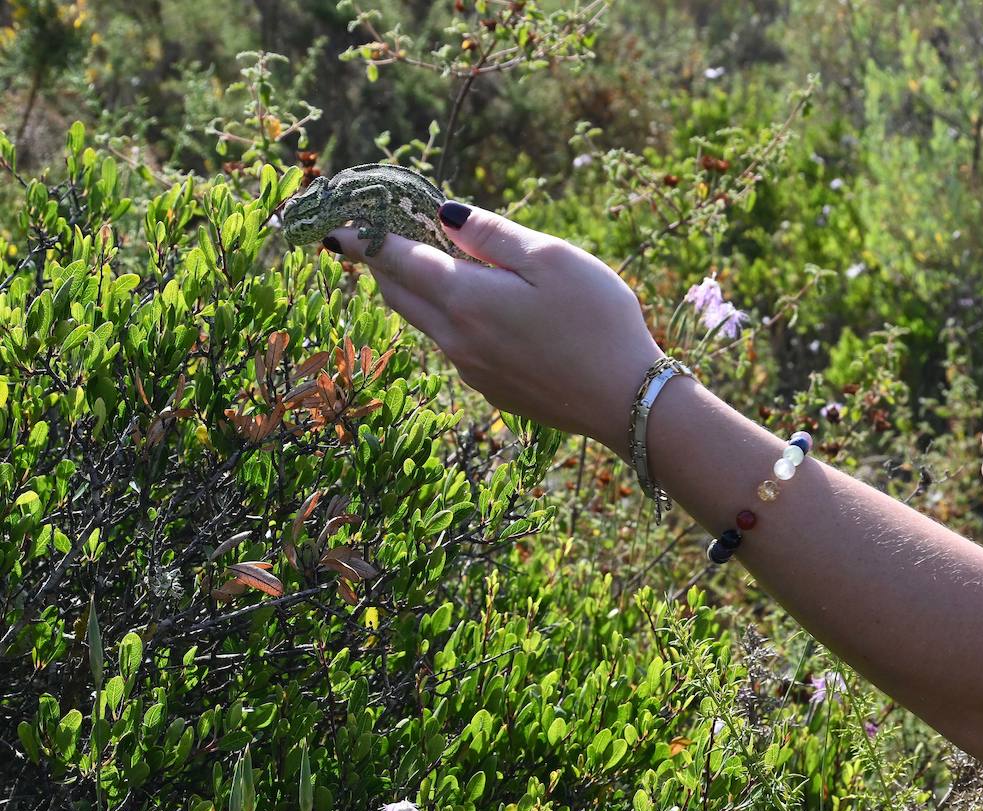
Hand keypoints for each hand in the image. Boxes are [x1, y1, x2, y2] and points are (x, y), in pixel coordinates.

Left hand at [324, 203, 663, 456]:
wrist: (626, 402)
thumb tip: (445, 214)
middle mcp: (456, 337)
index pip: (394, 260)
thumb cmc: (598, 321)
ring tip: (427, 265)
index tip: (334, 227)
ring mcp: (471, 368)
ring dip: (415, 291)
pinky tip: (478, 309)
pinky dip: (447, 317)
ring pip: (425, 322)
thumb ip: (493, 234)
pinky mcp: (492, 389)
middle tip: (376, 239)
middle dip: (381, 265)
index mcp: (465, 297)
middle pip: (399, 295)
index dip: (361, 239)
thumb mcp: (552, 258)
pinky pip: (454, 345)